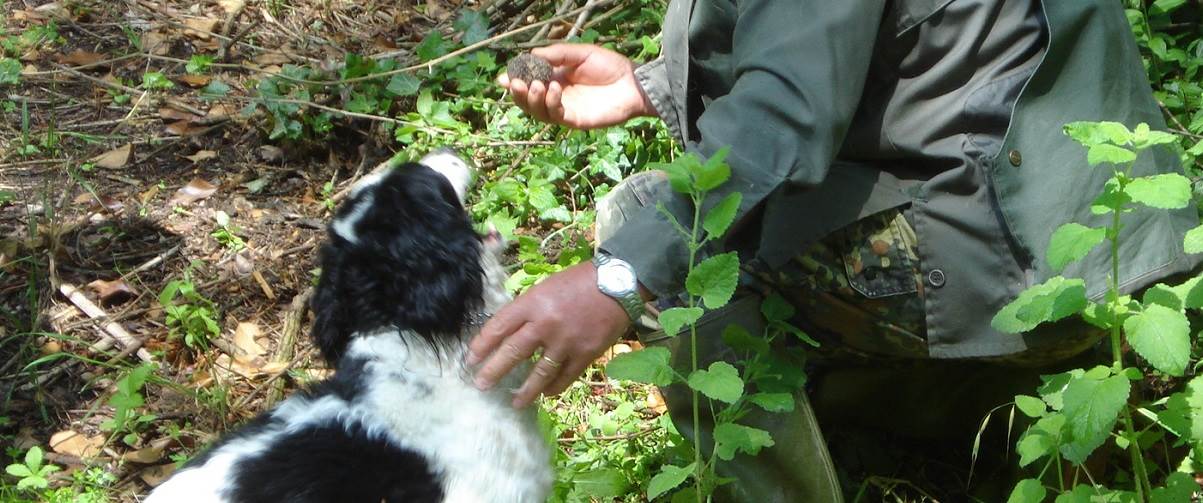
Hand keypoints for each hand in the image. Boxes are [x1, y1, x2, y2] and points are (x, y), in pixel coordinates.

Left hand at [467, 262, 630, 407]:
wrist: (617, 284)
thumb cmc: (577, 282)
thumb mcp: (545, 288)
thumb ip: (527, 310)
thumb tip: (510, 334)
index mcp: (532, 303)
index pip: (499, 327)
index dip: (482, 345)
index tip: (471, 360)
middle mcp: (545, 324)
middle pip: (513, 352)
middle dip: (494, 371)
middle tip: (481, 385)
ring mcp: (566, 341)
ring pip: (539, 372)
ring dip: (525, 390)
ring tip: (515, 402)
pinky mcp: (585, 354)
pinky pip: (565, 377)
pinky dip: (554, 387)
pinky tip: (546, 394)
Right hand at [499, 43, 655, 129]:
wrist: (633, 83)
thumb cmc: (610, 66)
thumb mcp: (580, 54)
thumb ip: (556, 55)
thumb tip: (530, 56)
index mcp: (556, 79)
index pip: (529, 83)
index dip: (515, 81)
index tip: (503, 78)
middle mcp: (557, 96)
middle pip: (529, 100)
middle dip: (519, 93)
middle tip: (514, 83)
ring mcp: (565, 110)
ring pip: (538, 111)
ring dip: (533, 99)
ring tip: (537, 86)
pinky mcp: (575, 121)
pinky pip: (556, 116)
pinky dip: (551, 104)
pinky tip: (555, 90)